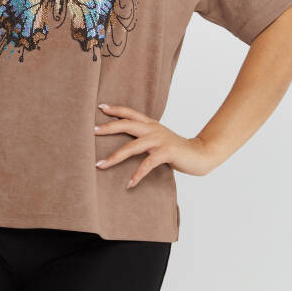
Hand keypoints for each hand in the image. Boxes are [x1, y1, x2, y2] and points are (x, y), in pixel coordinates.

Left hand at [94, 103, 221, 187]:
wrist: (200, 154)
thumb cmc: (176, 149)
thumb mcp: (159, 139)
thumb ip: (144, 137)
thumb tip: (125, 143)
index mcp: (151, 124)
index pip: (130, 112)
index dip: (116, 109)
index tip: (100, 107)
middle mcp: (153, 129)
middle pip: (126, 124)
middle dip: (108, 128)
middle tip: (91, 131)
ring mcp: (159, 140)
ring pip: (132, 146)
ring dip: (114, 157)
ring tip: (100, 165)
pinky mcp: (166, 152)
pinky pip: (147, 164)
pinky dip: (137, 174)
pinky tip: (129, 183)